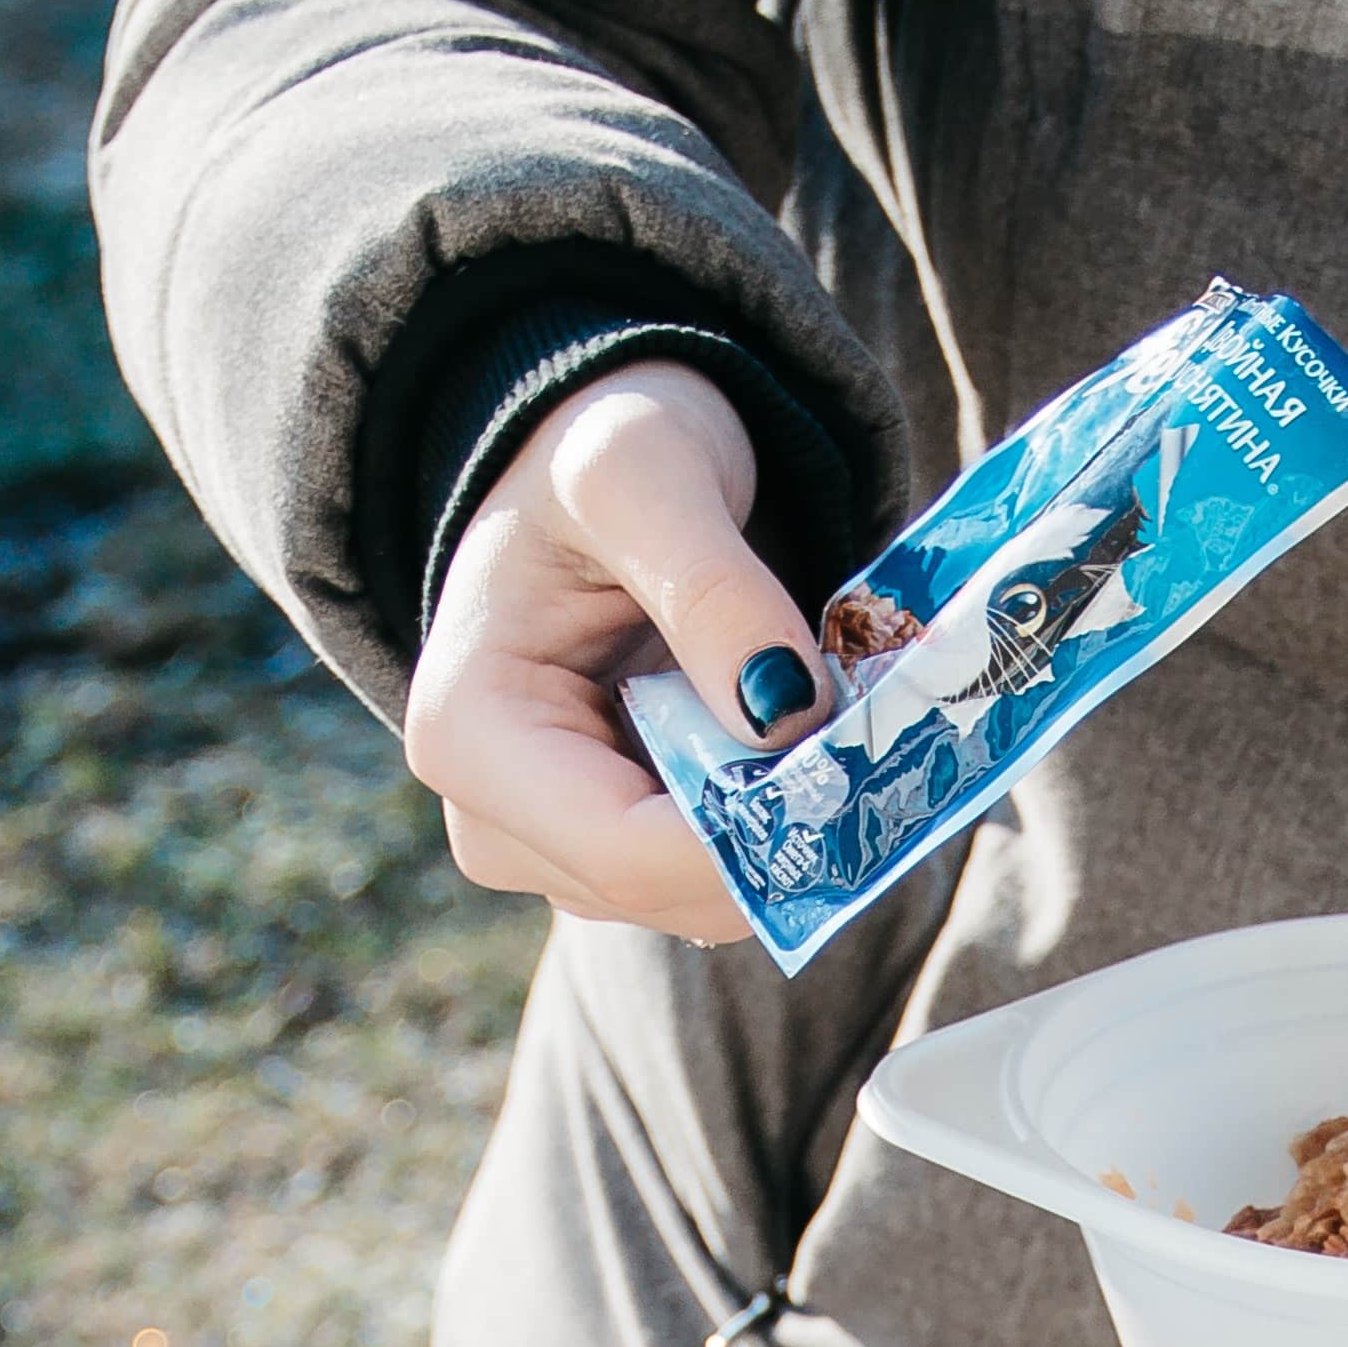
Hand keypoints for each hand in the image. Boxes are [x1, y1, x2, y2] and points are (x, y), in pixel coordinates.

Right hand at [401, 363, 827, 938]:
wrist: (601, 467)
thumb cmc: (595, 446)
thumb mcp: (643, 473)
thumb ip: (711, 589)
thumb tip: (787, 715)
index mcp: (470, 736)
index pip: (627, 856)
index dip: (754, 840)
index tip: (858, 772)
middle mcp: (495, 822)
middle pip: (675, 892)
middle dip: (786, 833)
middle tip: (877, 736)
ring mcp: (557, 850)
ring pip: (711, 899)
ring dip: (795, 828)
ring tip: (842, 722)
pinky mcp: (619, 852)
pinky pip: (723, 875)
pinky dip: (786, 824)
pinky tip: (814, 746)